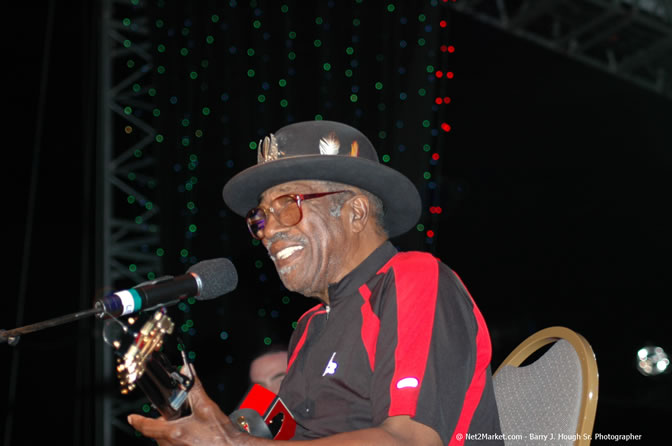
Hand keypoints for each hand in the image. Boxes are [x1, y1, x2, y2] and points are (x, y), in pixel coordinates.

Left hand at [127, 368, 248, 445]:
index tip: (132, 417)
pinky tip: (192, 436)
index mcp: (174, 432)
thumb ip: (194, 388)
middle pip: (156, 434)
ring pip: (164, 442)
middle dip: (161, 425)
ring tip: (186, 427)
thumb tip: (188, 371)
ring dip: (170, 434)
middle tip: (174, 418)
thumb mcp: (206, 407)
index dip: (137, 421)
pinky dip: (177, 441)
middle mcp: (172, 445)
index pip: (147, 427)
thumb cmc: (221, 434)